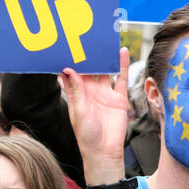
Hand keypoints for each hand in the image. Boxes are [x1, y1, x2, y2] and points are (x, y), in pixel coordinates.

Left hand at [59, 46, 130, 183]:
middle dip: (88, 55)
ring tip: (104, 41)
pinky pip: (121, 78)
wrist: (105, 151)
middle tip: (87, 37)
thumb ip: (76, 90)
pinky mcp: (119, 98)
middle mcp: (91, 91)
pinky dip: (122, 65)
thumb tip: (68, 69)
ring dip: (104, 58)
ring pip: (105, 71)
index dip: (69, 60)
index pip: (72, 73)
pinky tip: (122, 52)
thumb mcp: (79, 112)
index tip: (66, 45)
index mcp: (77, 94)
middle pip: (90, 68)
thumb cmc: (86, 135)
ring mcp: (105, 94)